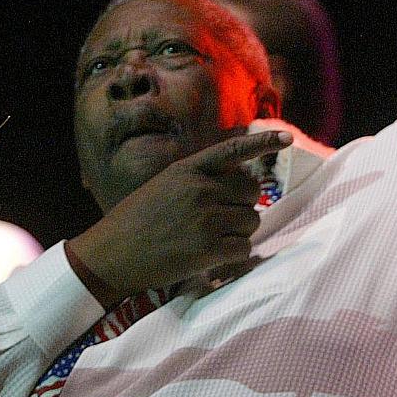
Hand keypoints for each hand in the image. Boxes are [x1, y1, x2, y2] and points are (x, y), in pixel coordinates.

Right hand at [66, 129, 291, 306]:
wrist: (109, 256)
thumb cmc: (135, 222)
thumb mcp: (164, 186)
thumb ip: (198, 179)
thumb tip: (241, 185)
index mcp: (188, 170)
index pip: (233, 150)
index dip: (263, 143)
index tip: (287, 139)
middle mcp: (201, 189)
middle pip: (251, 192)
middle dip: (242, 205)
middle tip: (220, 219)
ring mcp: (206, 218)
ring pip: (251, 221)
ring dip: (238, 232)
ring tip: (209, 238)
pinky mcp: (209, 248)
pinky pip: (244, 248)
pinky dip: (234, 255)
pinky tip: (212, 257)